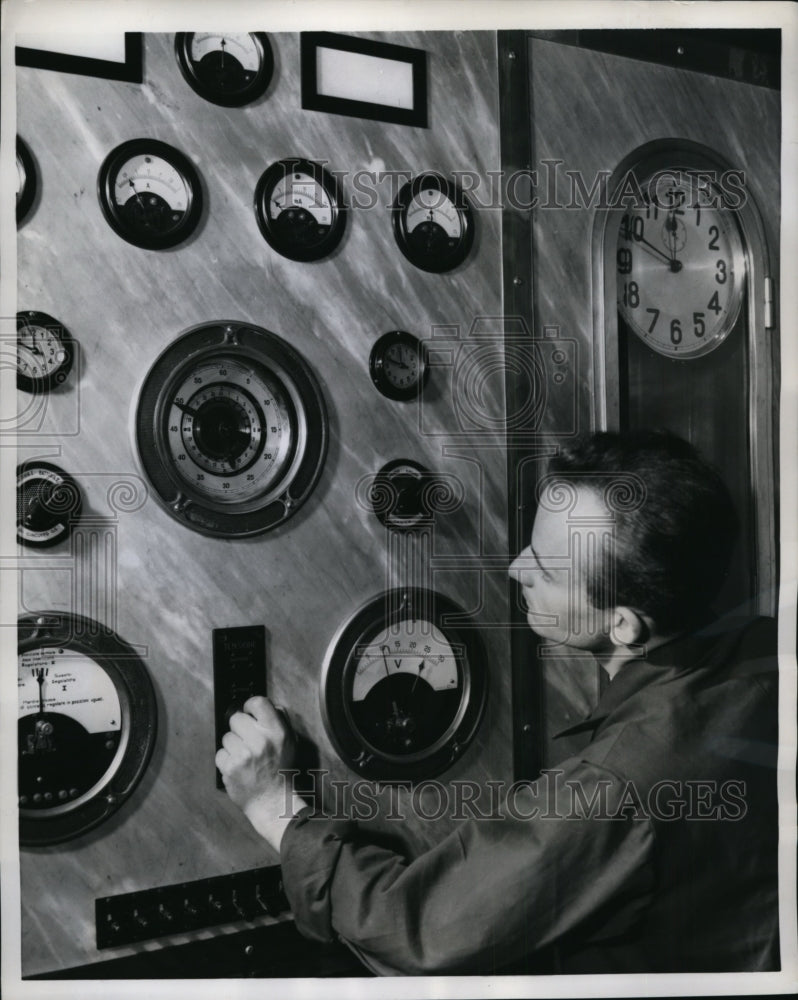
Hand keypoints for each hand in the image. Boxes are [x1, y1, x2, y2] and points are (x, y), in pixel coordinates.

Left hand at [215, 696, 306, 850]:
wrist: (273, 801)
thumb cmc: (281, 771)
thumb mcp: (290, 742)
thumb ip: (280, 721)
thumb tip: (268, 706)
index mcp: (276, 732)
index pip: (257, 702)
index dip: (250, 706)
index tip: (249, 712)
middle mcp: (260, 741)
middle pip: (236, 719)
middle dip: (240, 728)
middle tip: (247, 740)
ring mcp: (243, 755)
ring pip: (226, 737)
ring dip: (233, 745)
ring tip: (244, 756)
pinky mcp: (229, 768)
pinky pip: (220, 754)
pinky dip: (226, 760)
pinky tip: (237, 766)